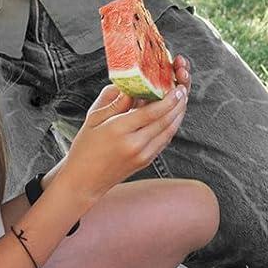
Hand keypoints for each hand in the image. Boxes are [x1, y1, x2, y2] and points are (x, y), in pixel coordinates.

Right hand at [55, 79, 189, 203]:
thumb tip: (131, 87)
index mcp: (119, 130)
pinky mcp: (147, 161)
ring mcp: (143, 155)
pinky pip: (164, 141)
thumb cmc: (85, 147)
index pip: (151, 112)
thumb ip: (114, 102)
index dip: (168, 99)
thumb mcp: (93, 119)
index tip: (177, 88)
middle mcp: (134, 144)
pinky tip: (172, 117)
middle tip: (183, 90)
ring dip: (178, 115)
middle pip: (165, 121)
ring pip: (169, 131)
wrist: (84, 180)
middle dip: (178, 104)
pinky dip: (171, 127)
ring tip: (181, 101)